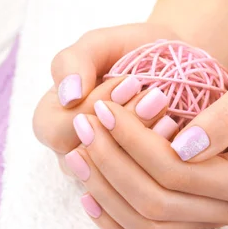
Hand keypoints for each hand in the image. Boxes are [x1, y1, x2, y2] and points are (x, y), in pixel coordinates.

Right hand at [32, 23, 177, 172]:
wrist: (173, 63)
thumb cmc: (128, 52)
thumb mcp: (99, 45)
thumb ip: (73, 62)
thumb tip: (68, 97)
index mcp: (51, 122)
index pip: (61, 132)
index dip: (96, 108)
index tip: (131, 83)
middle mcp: (74, 154)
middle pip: (90, 157)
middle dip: (128, 124)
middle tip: (157, 96)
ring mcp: (105, 173)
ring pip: (119, 176)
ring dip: (147, 141)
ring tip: (167, 111)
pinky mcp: (137, 181)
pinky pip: (143, 183)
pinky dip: (163, 157)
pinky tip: (176, 130)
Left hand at [67, 53, 227, 228]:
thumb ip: (226, 116)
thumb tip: (183, 147)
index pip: (177, 173)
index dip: (134, 144)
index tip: (105, 108)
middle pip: (158, 203)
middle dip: (112, 165)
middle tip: (84, 126)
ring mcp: (220, 217)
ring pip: (151, 223)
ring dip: (108, 192)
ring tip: (78, 154)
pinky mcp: (204, 215)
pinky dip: (118, 215)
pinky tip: (90, 194)